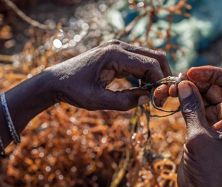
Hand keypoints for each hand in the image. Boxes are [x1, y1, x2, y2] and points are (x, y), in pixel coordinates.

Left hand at [0, 40, 171, 146]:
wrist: (55, 81)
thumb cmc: (73, 90)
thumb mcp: (98, 101)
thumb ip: (124, 102)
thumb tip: (148, 99)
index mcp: (115, 54)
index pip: (151, 64)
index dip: (160, 82)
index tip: (159, 101)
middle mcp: (120, 46)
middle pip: (155, 56)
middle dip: (163, 77)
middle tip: (161, 97)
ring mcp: (119, 49)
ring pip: (150, 58)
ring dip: (155, 76)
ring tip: (152, 96)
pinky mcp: (117, 55)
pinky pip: (140, 62)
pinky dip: (146, 75)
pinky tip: (141, 89)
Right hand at [156, 66, 221, 186]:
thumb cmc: (208, 168)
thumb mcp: (199, 136)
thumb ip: (192, 108)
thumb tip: (183, 83)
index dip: (211, 73)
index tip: (190, 73)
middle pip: (215, 87)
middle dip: (196, 82)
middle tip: (175, 82)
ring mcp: (216, 120)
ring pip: (203, 96)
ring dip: (188, 91)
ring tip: (169, 89)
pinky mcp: (203, 126)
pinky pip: (195, 107)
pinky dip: (184, 101)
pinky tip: (172, 97)